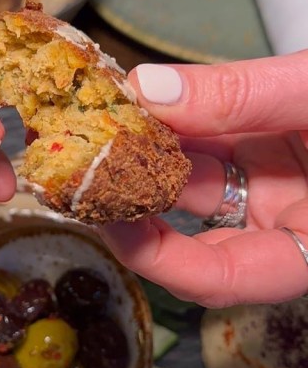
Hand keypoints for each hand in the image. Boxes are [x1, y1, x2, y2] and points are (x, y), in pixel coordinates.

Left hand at [101, 56, 307, 305]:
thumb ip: (247, 94)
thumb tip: (152, 89)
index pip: (225, 278)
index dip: (163, 260)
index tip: (113, 219)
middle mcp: (286, 227)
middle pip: (196, 234)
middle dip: (137, 201)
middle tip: (82, 166)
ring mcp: (274, 189)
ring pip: (196, 184)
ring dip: (148, 153)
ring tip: (100, 121)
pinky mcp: (266, 151)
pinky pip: (211, 144)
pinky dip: (177, 122)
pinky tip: (140, 98)